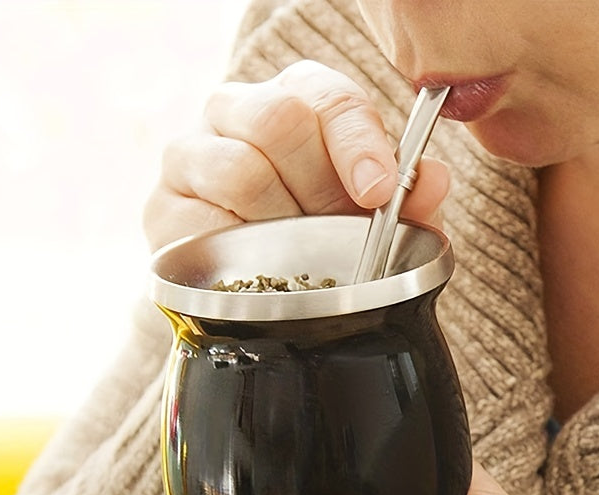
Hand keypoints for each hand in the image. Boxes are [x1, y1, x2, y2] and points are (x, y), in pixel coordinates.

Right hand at [143, 59, 450, 250]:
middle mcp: (238, 111)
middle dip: (319, 188)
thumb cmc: (319, 240)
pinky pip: (201, 220)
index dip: (358, 142)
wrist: (254, 293)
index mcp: (296, 100)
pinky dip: (238, 248)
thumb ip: (408, 202)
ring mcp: (193, 154)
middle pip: (279, 120)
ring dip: (282, 223)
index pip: (327, 97)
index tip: (378, 192)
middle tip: (336, 234)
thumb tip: (434, 181)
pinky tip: (257, 266)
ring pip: (239, 168)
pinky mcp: (165, 207)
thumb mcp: (374, 223)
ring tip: (298, 255)